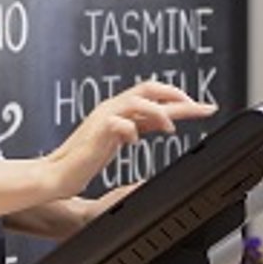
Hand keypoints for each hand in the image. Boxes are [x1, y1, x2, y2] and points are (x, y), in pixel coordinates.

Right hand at [43, 81, 215, 198]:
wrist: (57, 174)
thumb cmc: (84, 160)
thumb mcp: (119, 141)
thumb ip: (139, 127)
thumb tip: (164, 122)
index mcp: (119, 110)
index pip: (155, 96)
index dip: (182, 100)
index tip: (205, 107)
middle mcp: (112, 109)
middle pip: (150, 89)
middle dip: (178, 96)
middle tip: (201, 107)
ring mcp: (104, 118)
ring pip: (138, 100)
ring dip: (159, 112)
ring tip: (171, 127)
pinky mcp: (97, 132)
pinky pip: (120, 123)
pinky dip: (132, 130)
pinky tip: (135, 141)